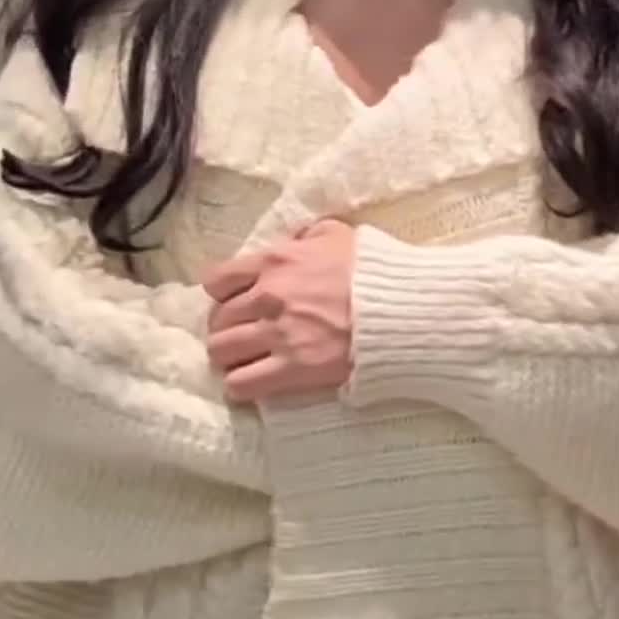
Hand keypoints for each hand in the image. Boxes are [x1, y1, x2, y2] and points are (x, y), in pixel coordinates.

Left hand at [203, 220, 355, 403]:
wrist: (402, 309)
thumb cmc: (373, 269)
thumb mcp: (337, 234)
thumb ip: (305, 235)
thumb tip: (292, 241)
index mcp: (274, 262)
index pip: (217, 280)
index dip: (222, 292)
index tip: (234, 300)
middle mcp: (267, 298)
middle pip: (218, 319)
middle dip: (226, 327)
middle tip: (241, 333)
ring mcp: (278, 335)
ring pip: (222, 351)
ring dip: (229, 356)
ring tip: (242, 359)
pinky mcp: (292, 369)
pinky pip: (243, 383)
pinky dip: (240, 385)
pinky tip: (249, 382)